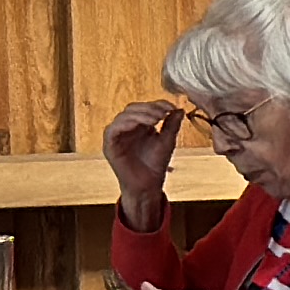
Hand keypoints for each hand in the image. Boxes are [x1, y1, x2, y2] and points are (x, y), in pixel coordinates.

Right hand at [102, 95, 184, 214]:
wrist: (148, 185)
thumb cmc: (156, 164)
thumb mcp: (167, 141)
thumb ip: (171, 125)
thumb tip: (180, 109)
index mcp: (139, 125)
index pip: (145, 108)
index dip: (158, 104)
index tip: (172, 107)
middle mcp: (127, 128)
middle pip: (133, 109)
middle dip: (149, 108)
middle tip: (163, 113)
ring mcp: (117, 135)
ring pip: (124, 116)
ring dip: (140, 114)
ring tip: (156, 119)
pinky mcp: (109, 144)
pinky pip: (113, 129)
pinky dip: (126, 123)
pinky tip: (141, 125)